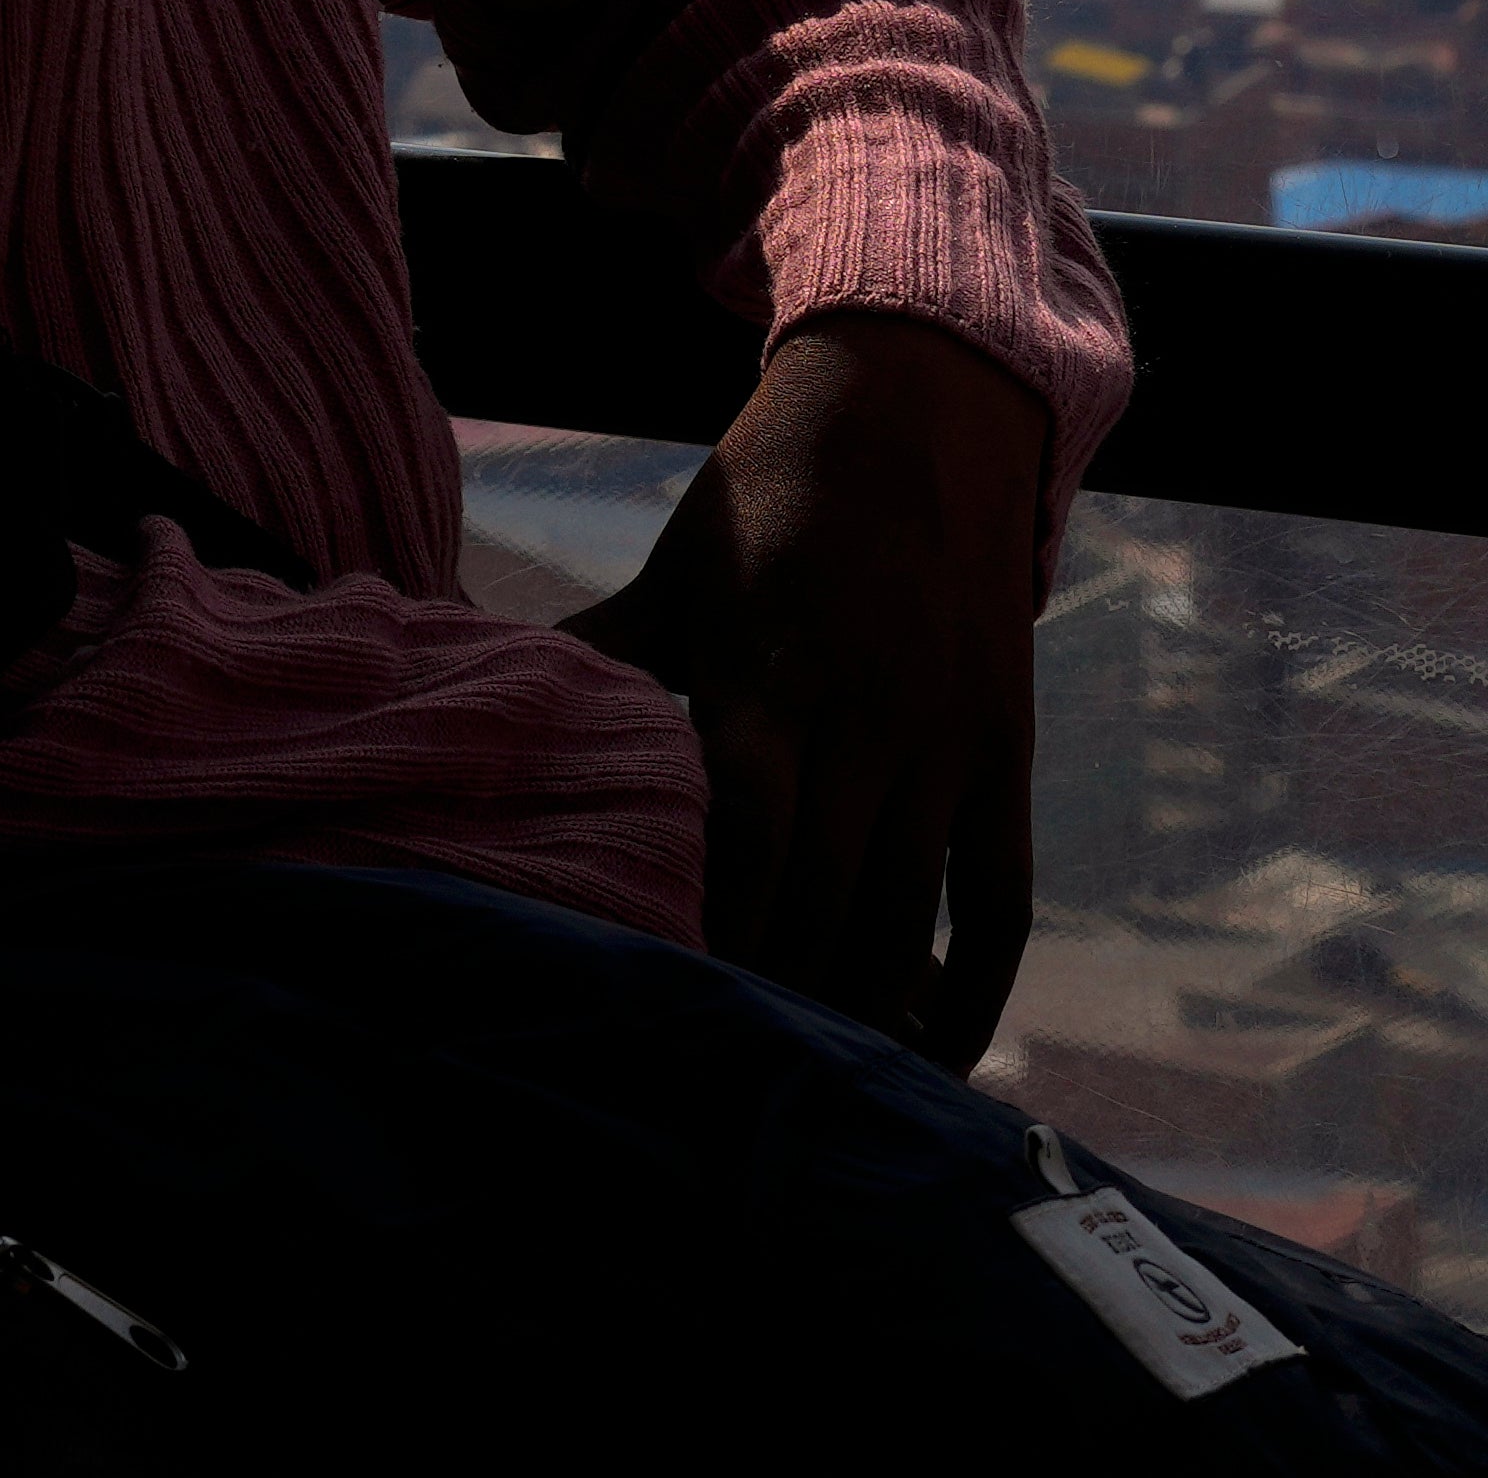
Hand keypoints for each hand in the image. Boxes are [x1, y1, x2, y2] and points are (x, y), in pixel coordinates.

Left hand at [566, 310, 1047, 1064]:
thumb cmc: (771, 497)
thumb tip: (485, 692)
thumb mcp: (678, 571)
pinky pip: (998, 898)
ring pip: (907, 916)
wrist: (922, 411)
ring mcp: (946, 742)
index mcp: (771, 675)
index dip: (712, 917)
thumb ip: (598, 654)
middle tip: (717, 1065)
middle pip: (822, 896)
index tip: (662, 989)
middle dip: (771, 988)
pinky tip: (929, 1051)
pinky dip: (969, 986)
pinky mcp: (1002, 754)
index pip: (746, 829)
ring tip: (801, 1076)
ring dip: (857, 1006)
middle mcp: (868, 718)